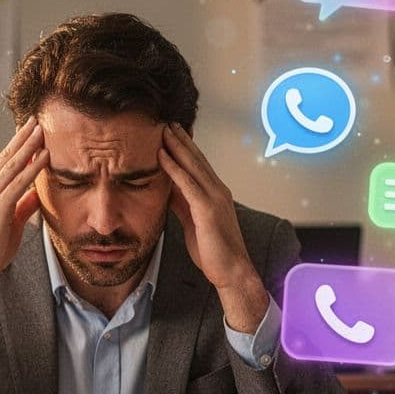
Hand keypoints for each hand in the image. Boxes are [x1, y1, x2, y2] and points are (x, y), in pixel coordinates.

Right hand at [0, 117, 47, 336]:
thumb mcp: (12, 224)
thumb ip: (24, 207)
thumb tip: (38, 194)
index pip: (5, 163)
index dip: (18, 146)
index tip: (30, 131)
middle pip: (7, 157)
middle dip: (22, 137)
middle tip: (36, 119)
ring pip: (13, 165)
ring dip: (29, 145)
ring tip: (42, 128)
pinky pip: (19, 183)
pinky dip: (33, 167)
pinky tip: (44, 156)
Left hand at [158, 123, 269, 332]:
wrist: (232, 272)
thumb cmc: (213, 251)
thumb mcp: (192, 222)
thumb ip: (182, 204)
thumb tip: (167, 191)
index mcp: (215, 194)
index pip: (198, 165)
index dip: (185, 148)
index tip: (172, 132)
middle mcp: (217, 191)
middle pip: (196, 159)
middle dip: (181, 139)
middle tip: (167, 122)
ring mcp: (214, 198)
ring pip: (192, 165)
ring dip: (176, 146)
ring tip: (162, 129)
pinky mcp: (207, 209)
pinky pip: (187, 183)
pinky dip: (174, 167)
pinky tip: (162, 155)